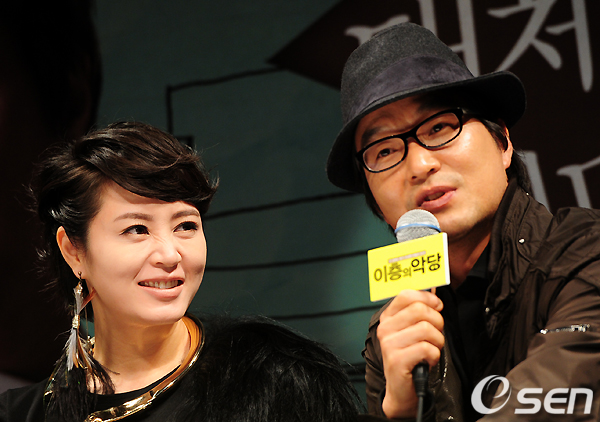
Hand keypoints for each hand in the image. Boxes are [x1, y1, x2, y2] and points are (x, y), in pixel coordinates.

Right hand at [378, 289, 444, 418]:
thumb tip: (435, 298)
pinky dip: (434, 355)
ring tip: (431, 349)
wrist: (401, 389)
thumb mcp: (412, 330)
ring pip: (426, 329)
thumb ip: (420, 312)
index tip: (437, 305)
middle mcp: (385, 328)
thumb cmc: (410, 357)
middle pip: (420, 310)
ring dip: (437, 341)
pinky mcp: (397, 360)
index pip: (406, 295)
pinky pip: (427, 349)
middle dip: (437, 322)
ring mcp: (389, 344)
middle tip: (435, 334)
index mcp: (388, 317)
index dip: (427, 298)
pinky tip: (427, 360)